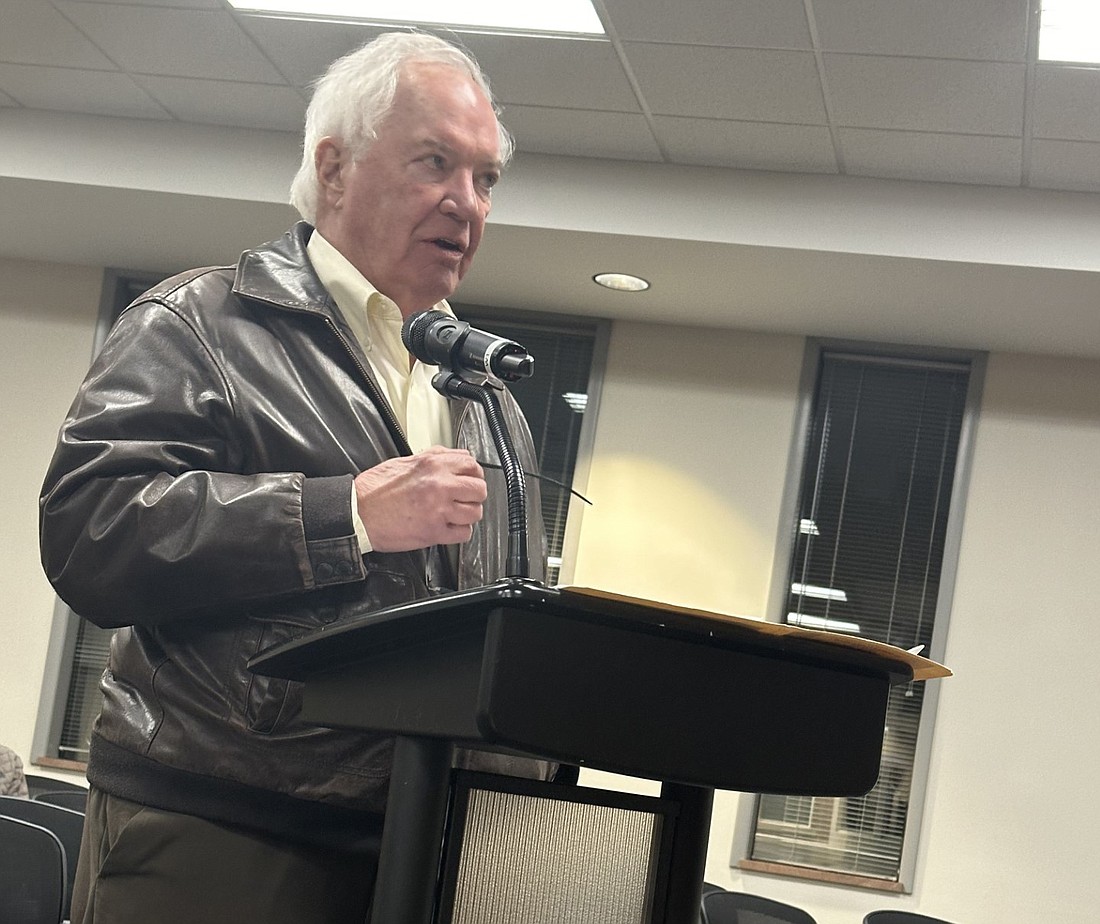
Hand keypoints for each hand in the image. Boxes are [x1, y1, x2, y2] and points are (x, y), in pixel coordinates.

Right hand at [353, 446, 486, 551]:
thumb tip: (452, 456)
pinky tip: (449, 527)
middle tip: (465, 499)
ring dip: (467, 515)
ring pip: (475, 513)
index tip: (470, 479)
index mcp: (432, 465)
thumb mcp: (403, 461)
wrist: (357, 513)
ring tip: (456, 514)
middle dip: (474, 495)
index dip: (474, 474)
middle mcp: (439, 486)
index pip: (472, 465)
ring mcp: (439, 510)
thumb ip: (432, 457)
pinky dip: (458, 532)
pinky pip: (463, 534)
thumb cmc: (374, 490)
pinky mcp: (434, 532)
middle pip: (479, 490)